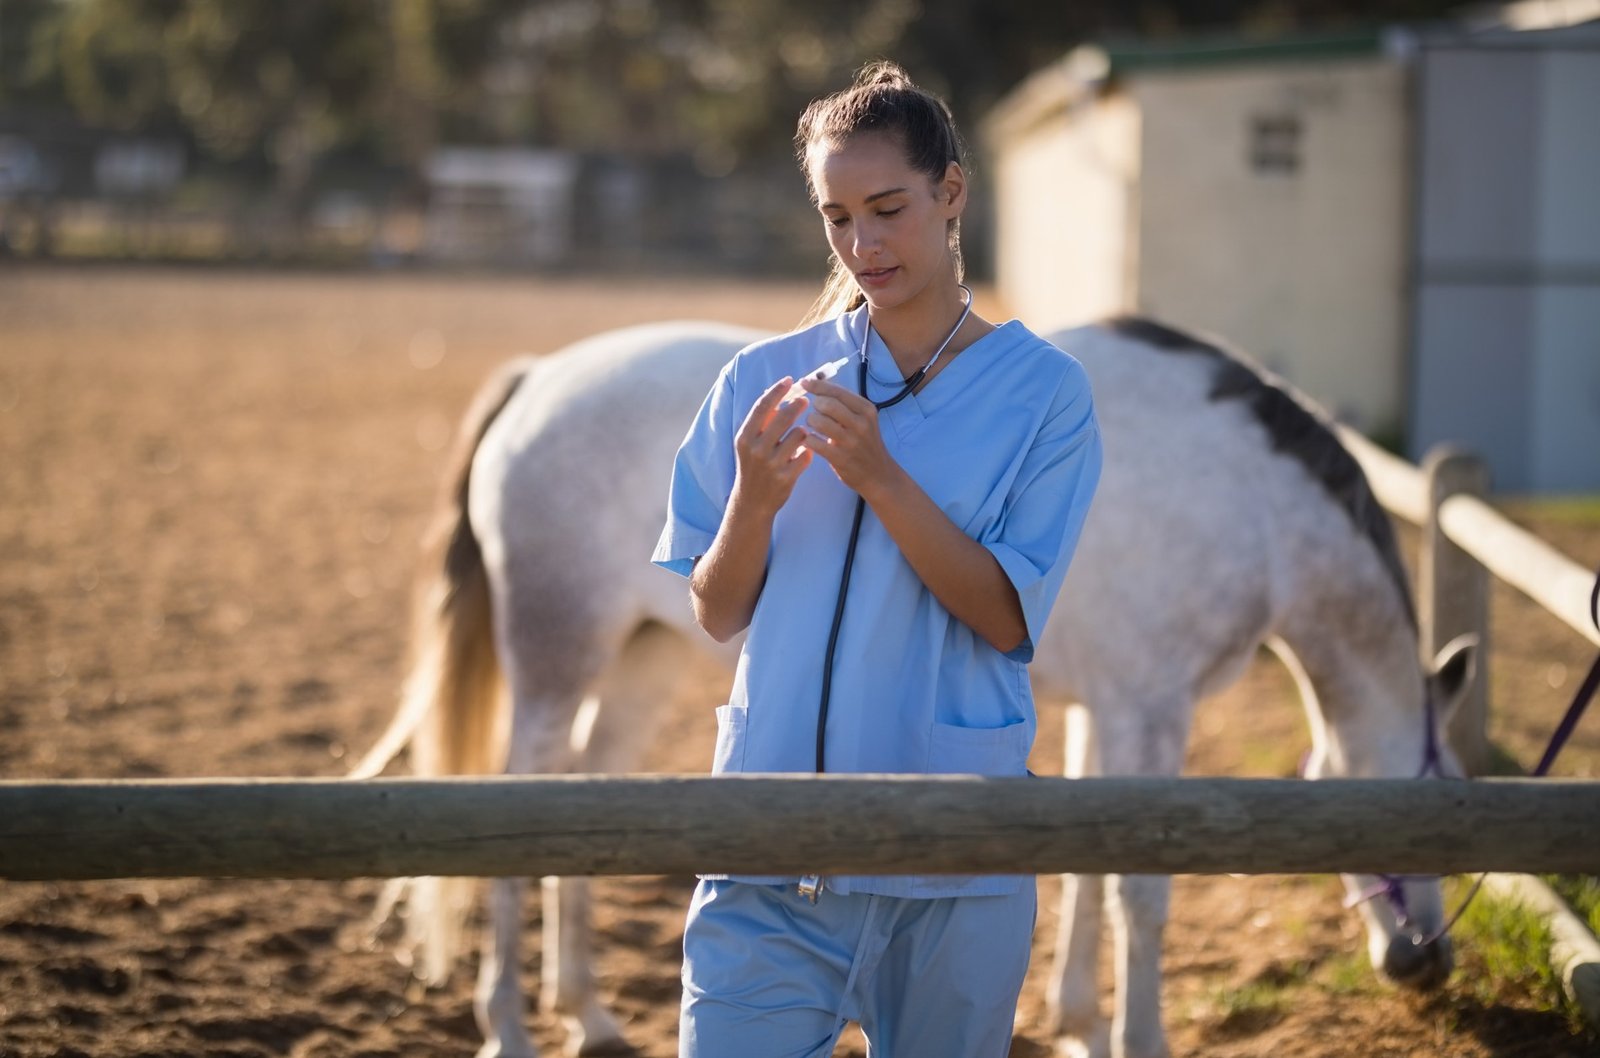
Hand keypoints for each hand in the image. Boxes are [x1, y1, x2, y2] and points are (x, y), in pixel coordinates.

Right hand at [732, 377, 812, 515]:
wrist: (752, 502)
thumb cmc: (753, 467)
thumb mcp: (749, 444)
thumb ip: (761, 421)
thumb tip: (774, 393)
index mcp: (745, 437)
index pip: (762, 407)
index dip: (777, 391)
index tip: (790, 380)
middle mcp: (756, 449)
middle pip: (783, 417)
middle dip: (797, 406)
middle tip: (806, 400)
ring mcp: (771, 464)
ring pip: (798, 435)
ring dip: (803, 432)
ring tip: (802, 435)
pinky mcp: (785, 478)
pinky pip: (806, 455)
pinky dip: (808, 452)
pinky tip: (805, 453)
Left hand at [799, 377, 897, 496]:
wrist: (878, 474)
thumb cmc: (864, 443)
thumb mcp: (862, 419)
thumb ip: (843, 404)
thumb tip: (817, 383)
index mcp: (866, 409)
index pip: (837, 391)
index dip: (817, 385)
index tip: (804, 383)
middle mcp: (861, 423)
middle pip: (827, 404)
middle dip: (815, 406)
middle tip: (815, 413)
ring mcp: (851, 441)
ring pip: (819, 421)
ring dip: (810, 422)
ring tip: (813, 427)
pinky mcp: (841, 458)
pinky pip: (814, 442)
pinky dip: (808, 440)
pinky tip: (811, 441)